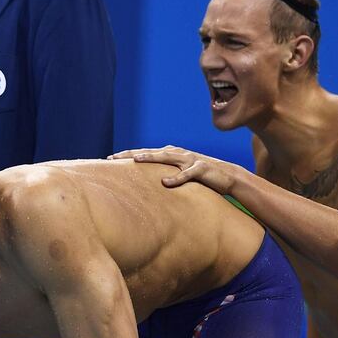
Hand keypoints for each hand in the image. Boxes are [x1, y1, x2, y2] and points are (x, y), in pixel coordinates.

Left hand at [109, 145, 240, 194]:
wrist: (228, 176)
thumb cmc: (201, 177)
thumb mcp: (180, 175)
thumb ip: (165, 175)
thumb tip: (146, 185)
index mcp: (171, 154)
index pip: (146, 153)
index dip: (128, 155)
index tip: (109, 158)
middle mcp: (178, 153)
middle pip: (151, 152)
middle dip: (131, 154)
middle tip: (113, 157)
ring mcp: (190, 159)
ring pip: (167, 157)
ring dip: (151, 158)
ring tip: (135, 160)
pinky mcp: (201, 168)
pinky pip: (187, 174)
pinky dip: (177, 178)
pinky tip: (166, 183)